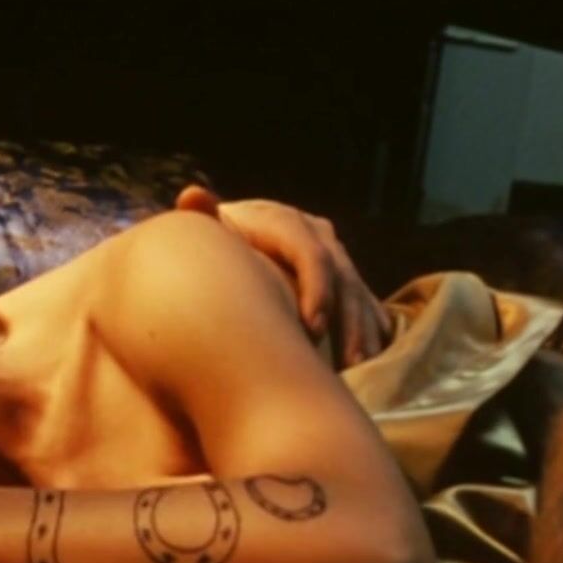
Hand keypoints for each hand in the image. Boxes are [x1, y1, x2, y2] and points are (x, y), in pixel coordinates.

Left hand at [175, 185, 390, 366]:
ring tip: (357, 367)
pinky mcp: (343, 276)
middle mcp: (314, 233)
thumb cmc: (215, 241)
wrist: (231, 241)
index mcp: (281, 220)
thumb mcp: (209, 227)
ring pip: (357, 292)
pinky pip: (365, 302)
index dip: (316, 288)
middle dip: (347, 320)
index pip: (309, 251)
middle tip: (347, 362)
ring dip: (362, 331)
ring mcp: (333, 254)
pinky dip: (369, 330)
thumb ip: (202, 214)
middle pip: (341, 275)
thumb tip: (191, 195)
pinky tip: (370, 361)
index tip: (312, 329)